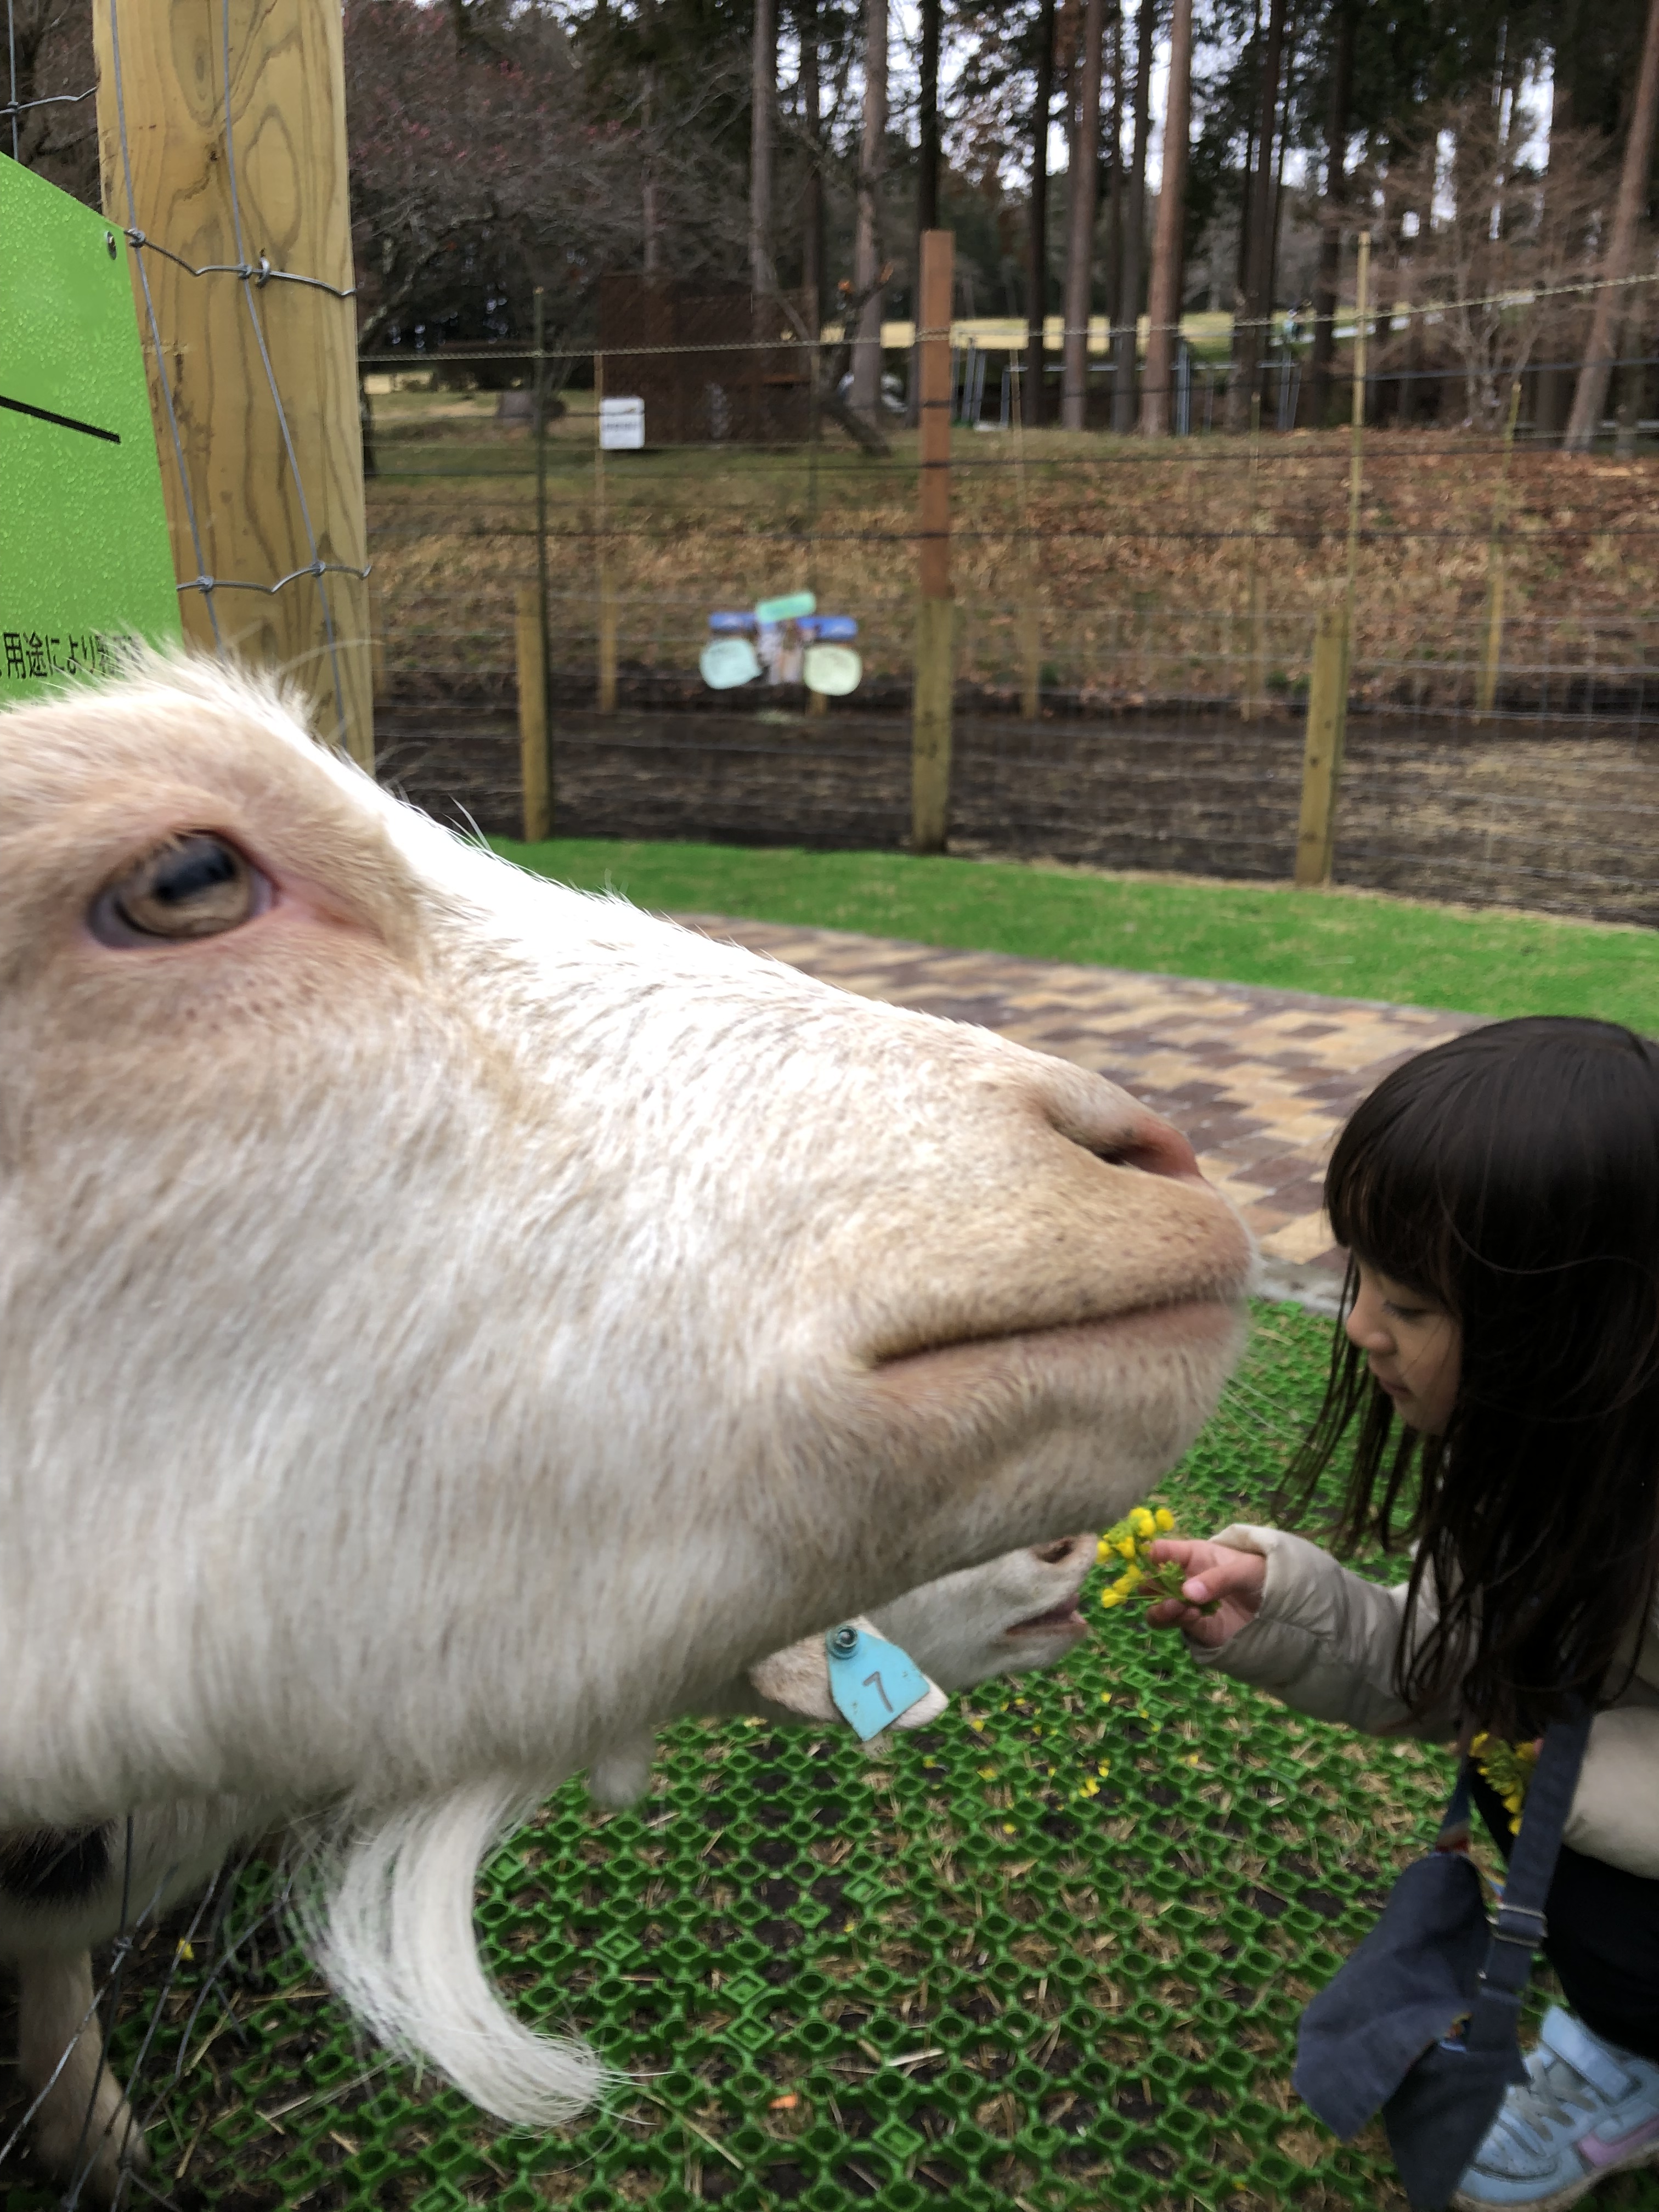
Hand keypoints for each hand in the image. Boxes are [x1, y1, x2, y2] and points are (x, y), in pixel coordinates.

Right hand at [1144, 1539, 1266, 1649]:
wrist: (1284, 1609)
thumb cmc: (1262, 1576)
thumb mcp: (1245, 1569)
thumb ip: (1217, 1579)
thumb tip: (1187, 1593)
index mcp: (1193, 1556)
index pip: (1162, 1551)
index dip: (1151, 1556)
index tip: (1149, 1565)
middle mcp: (1185, 1580)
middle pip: (1153, 1583)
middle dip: (1149, 1587)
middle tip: (1154, 1591)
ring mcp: (1190, 1605)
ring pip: (1159, 1608)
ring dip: (1160, 1608)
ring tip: (1175, 1606)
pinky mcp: (1198, 1628)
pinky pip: (1178, 1625)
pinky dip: (1179, 1621)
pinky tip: (1193, 1615)